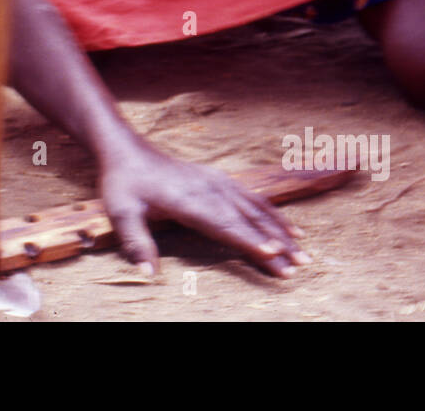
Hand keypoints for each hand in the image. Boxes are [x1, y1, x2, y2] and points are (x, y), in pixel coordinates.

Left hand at [99, 140, 308, 277]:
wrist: (128, 150)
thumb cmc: (124, 184)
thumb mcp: (121, 213)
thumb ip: (136, 243)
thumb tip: (149, 275)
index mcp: (187, 200)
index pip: (223, 224)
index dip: (248, 240)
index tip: (272, 254)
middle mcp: (209, 190)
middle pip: (247, 220)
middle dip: (275, 243)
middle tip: (299, 266)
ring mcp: (218, 183)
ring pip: (257, 209)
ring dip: (281, 231)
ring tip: (303, 253)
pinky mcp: (221, 180)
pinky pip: (254, 199)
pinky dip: (275, 215)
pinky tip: (291, 230)